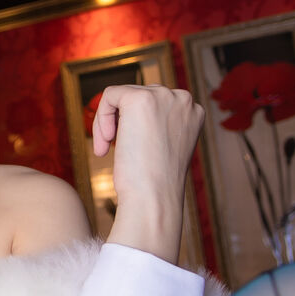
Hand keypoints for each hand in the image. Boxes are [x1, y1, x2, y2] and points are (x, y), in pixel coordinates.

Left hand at [91, 84, 203, 262]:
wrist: (153, 199)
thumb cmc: (155, 184)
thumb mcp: (164, 148)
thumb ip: (157, 126)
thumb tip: (135, 116)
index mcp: (194, 112)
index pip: (156, 104)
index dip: (137, 125)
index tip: (133, 150)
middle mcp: (183, 99)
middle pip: (138, 96)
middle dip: (121, 122)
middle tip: (114, 150)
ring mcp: (163, 96)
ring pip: (122, 96)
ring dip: (109, 123)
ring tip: (107, 149)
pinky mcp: (139, 99)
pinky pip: (109, 96)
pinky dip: (101, 119)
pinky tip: (105, 144)